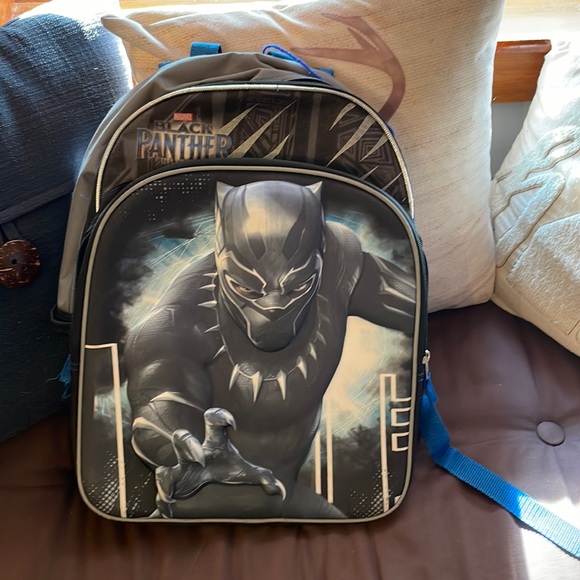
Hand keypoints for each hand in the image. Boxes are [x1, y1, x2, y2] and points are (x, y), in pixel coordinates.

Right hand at [152, 407, 285, 517]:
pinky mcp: (172, 482)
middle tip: (201, 459)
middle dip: (187, 444)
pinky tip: (171, 501)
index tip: (234, 424)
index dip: (220, 416)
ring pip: (164, 465)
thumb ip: (263, 477)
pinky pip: (162, 481)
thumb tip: (280, 491)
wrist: (202, 486)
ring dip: (170, 471)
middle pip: (182, 437)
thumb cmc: (224, 468)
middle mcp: (194, 452)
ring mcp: (180, 467)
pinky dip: (164, 491)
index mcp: (213, 443)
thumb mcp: (244, 472)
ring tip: (178, 487)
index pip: (213, 419)